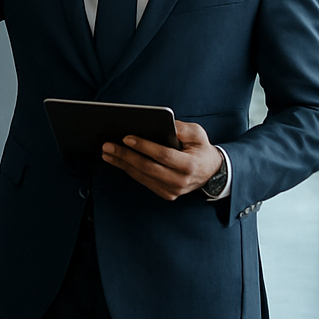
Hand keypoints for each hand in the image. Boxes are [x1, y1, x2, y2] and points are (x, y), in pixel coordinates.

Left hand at [101, 122, 221, 200]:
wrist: (211, 172)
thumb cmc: (201, 149)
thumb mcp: (198, 134)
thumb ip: (183, 128)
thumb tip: (164, 124)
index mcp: (190, 165)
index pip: (162, 155)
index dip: (144, 146)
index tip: (126, 137)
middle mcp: (180, 181)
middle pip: (147, 167)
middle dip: (125, 155)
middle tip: (107, 145)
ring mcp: (172, 190)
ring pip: (142, 176)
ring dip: (122, 163)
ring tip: (107, 152)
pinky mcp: (165, 194)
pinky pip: (143, 181)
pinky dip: (128, 170)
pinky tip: (117, 161)